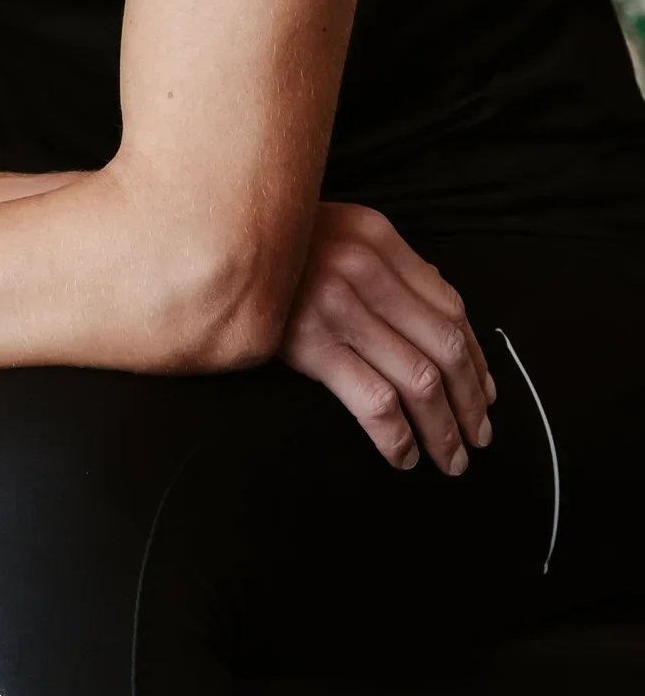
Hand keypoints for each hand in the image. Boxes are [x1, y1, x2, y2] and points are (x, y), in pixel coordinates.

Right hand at [277, 202, 495, 475]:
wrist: (209, 246)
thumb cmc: (275, 250)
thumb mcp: (338, 236)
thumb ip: (389, 265)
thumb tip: (443, 309)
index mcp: (378, 236)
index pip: (450, 306)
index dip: (476, 359)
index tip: (487, 394)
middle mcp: (365, 267)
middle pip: (443, 346)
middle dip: (471, 401)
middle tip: (480, 438)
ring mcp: (337, 305)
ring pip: (419, 379)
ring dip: (444, 429)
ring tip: (451, 459)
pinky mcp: (309, 343)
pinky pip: (374, 400)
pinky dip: (398, 436)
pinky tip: (403, 455)